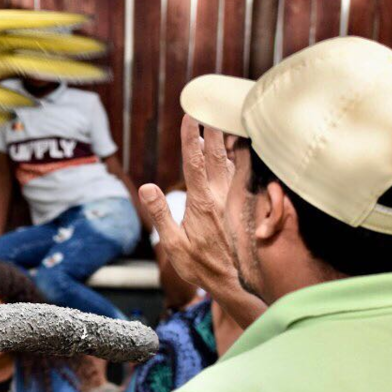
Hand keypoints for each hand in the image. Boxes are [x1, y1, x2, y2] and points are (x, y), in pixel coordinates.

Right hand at [138, 116, 237, 292]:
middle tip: (211, 106)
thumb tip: (147, 187)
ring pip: (232, 162)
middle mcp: (220, 197)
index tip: (190, 117)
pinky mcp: (243, 208)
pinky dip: (242, 157)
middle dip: (212, 129)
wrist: (236, 284)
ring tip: (226, 119)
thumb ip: (161, 214)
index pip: (195, 163)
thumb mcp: (173, 245)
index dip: (192, 138)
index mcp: (201, 203)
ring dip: (227, 139)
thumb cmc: (201, 267)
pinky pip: (244, 176)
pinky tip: (242, 148)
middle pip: (217, 155)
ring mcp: (234, 201)